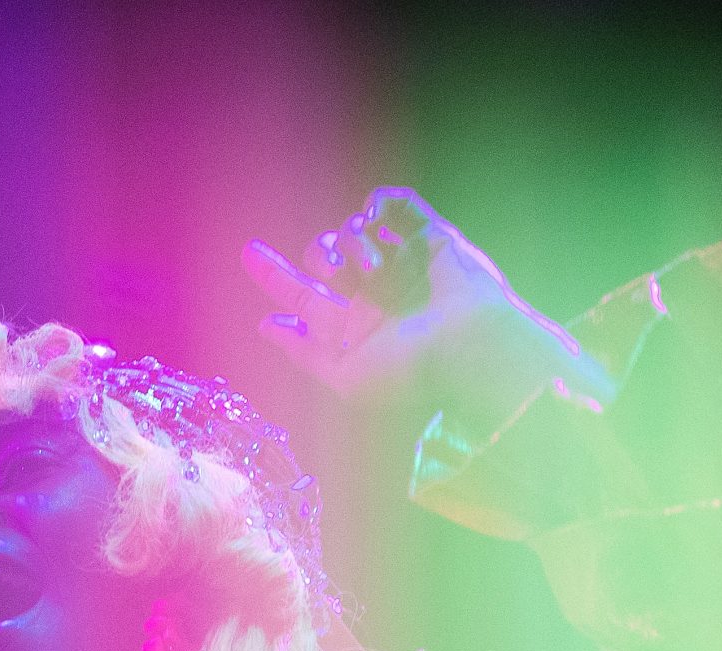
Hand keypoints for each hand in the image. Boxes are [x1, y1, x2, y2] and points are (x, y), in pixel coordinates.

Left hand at [240, 186, 612, 426]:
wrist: (472, 347)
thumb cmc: (412, 371)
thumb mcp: (346, 377)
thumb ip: (303, 353)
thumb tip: (265, 325)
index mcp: (350, 324)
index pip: (303, 295)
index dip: (275, 275)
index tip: (249, 253)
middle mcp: (373, 292)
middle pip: (322, 256)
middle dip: (319, 258)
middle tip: (337, 272)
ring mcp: (401, 262)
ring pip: (352, 230)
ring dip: (355, 246)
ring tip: (376, 273)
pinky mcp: (429, 236)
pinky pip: (395, 204)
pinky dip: (380, 203)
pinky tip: (371, 215)